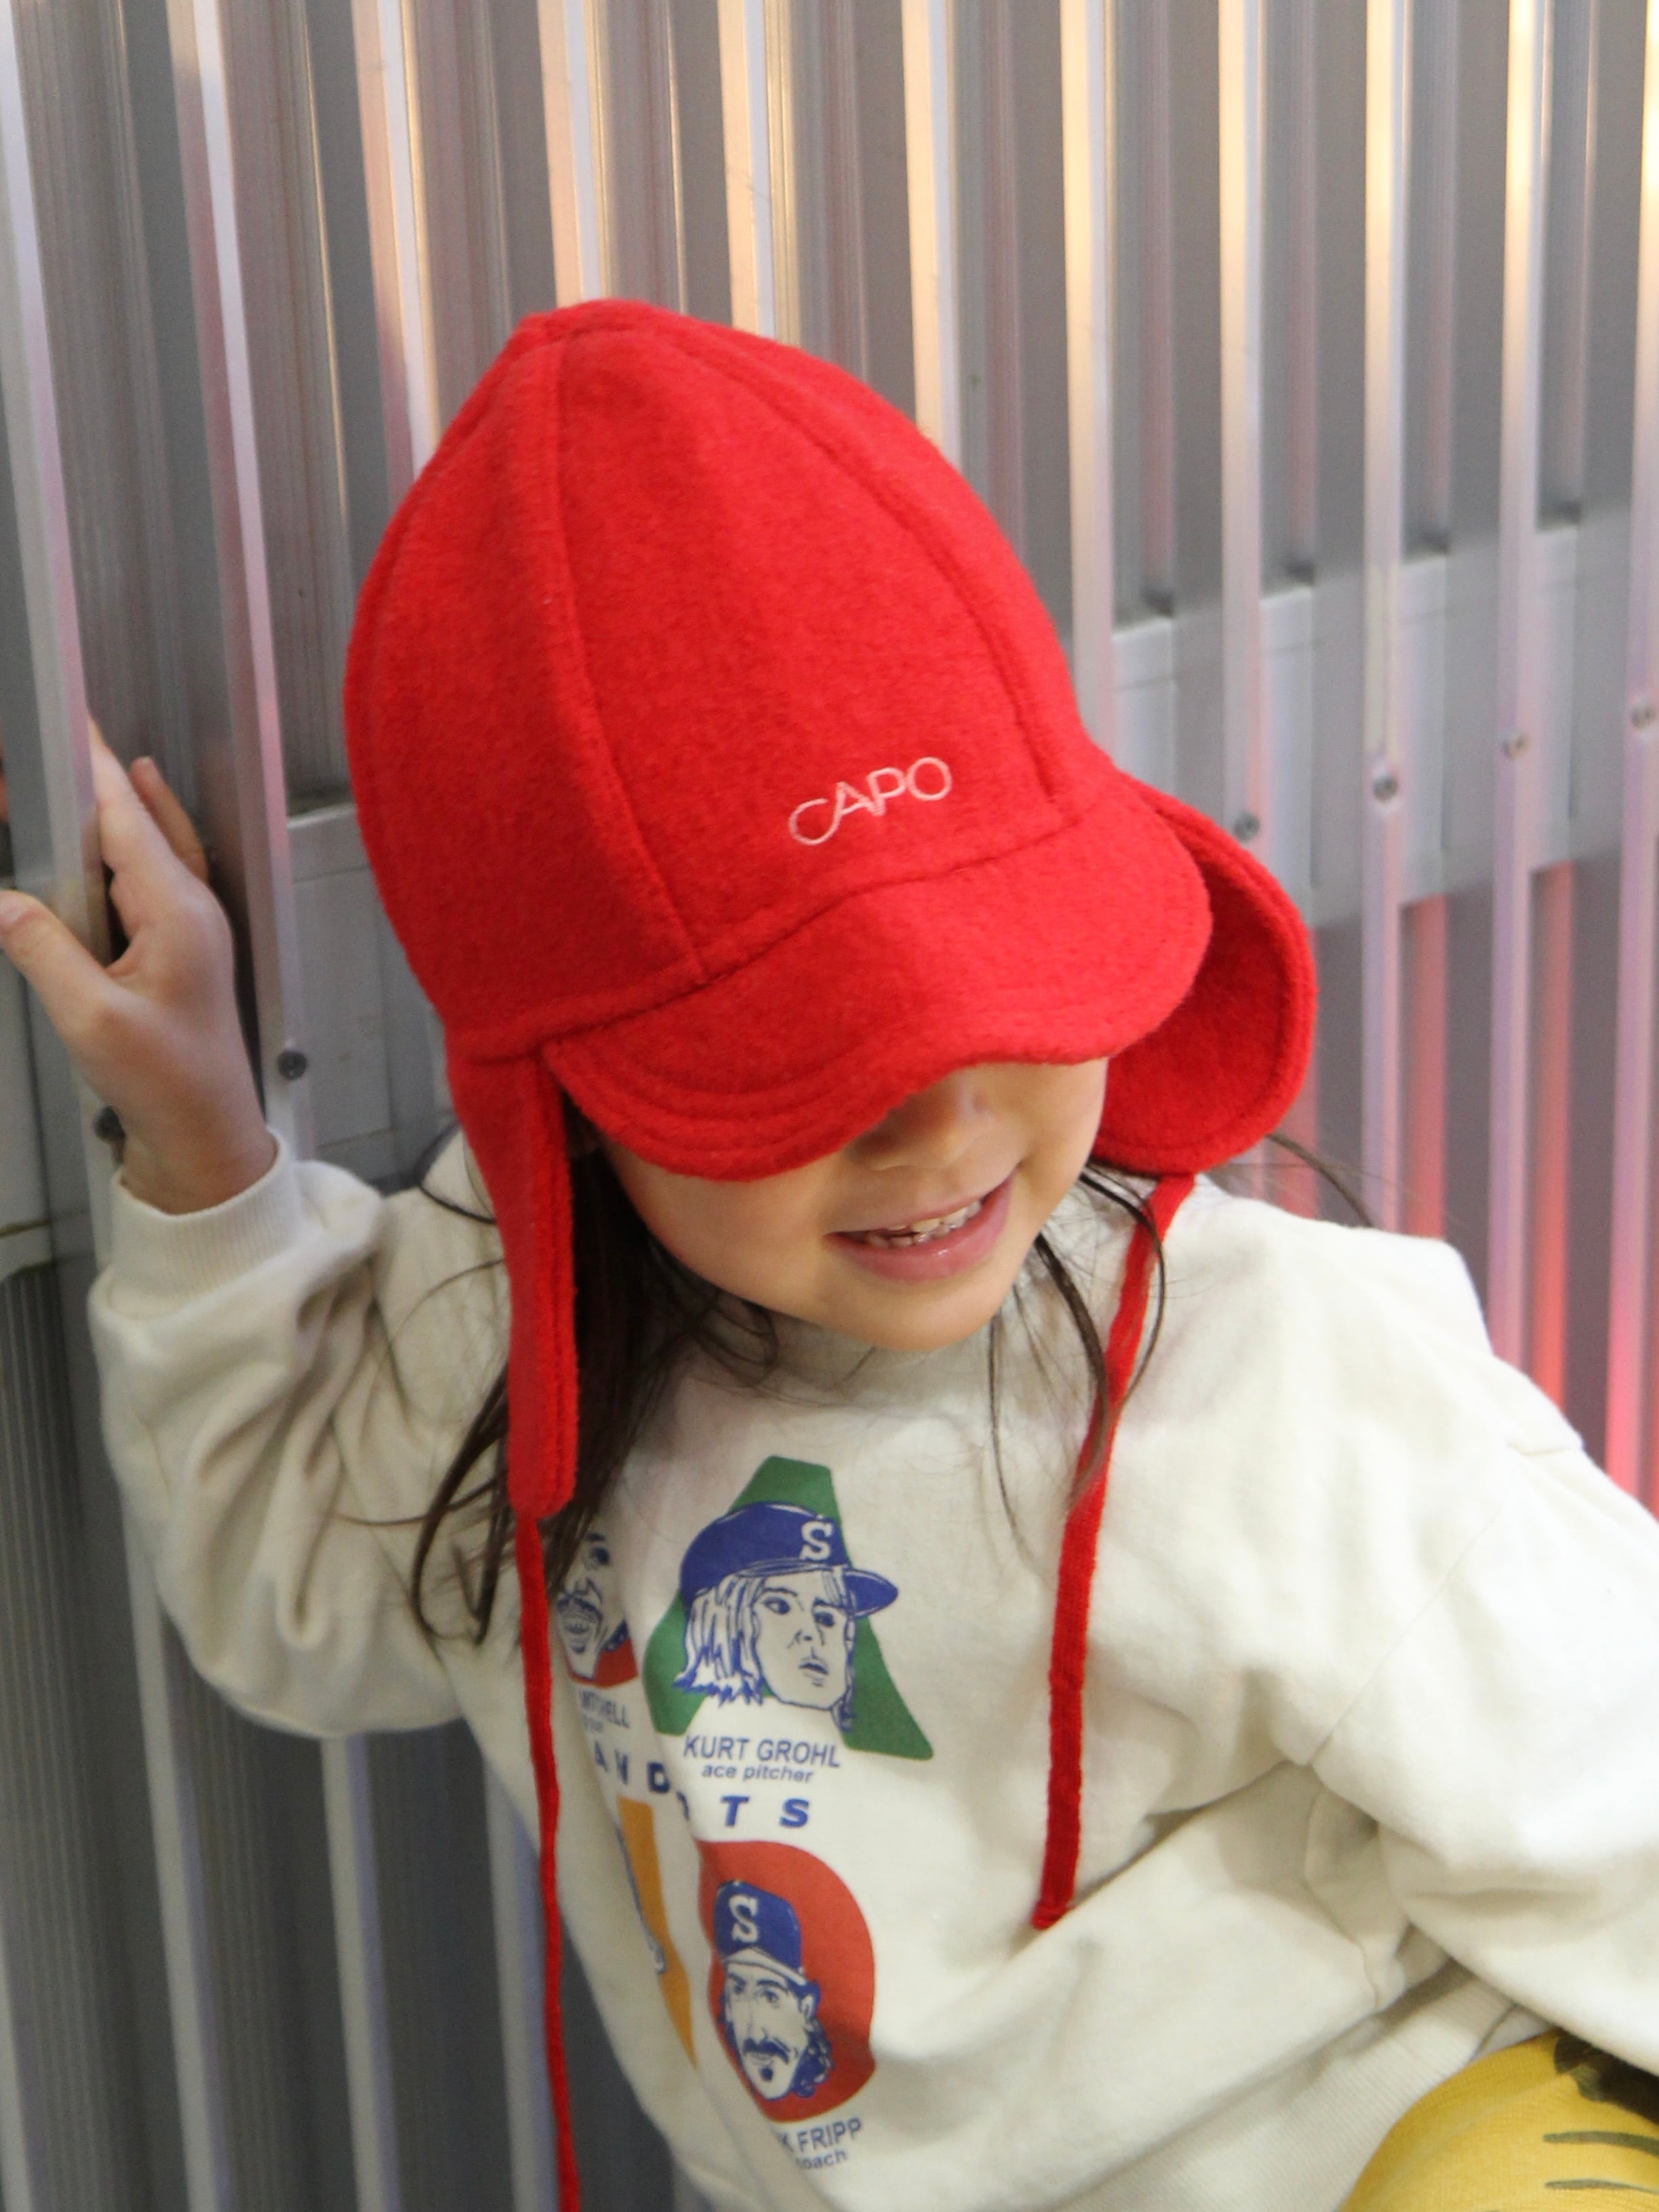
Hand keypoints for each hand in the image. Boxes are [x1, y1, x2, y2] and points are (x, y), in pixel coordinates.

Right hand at [0, 727, 275, 1212]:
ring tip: (61, 783)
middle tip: (41, 758)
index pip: (127, 815)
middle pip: (134, 822)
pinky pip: (148, 880)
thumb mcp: (90, 1018)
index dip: (93, 765)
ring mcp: (190, 928)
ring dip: (104, 815)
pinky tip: (104, 842)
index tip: (69, 723)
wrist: (205, 1136)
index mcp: (177, 911)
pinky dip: (119, 852)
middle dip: (87, 784)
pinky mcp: (179, 950)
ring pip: (143, 847)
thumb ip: (44, 950)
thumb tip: (5, 900)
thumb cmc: (166, 1083)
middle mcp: (191, 908)